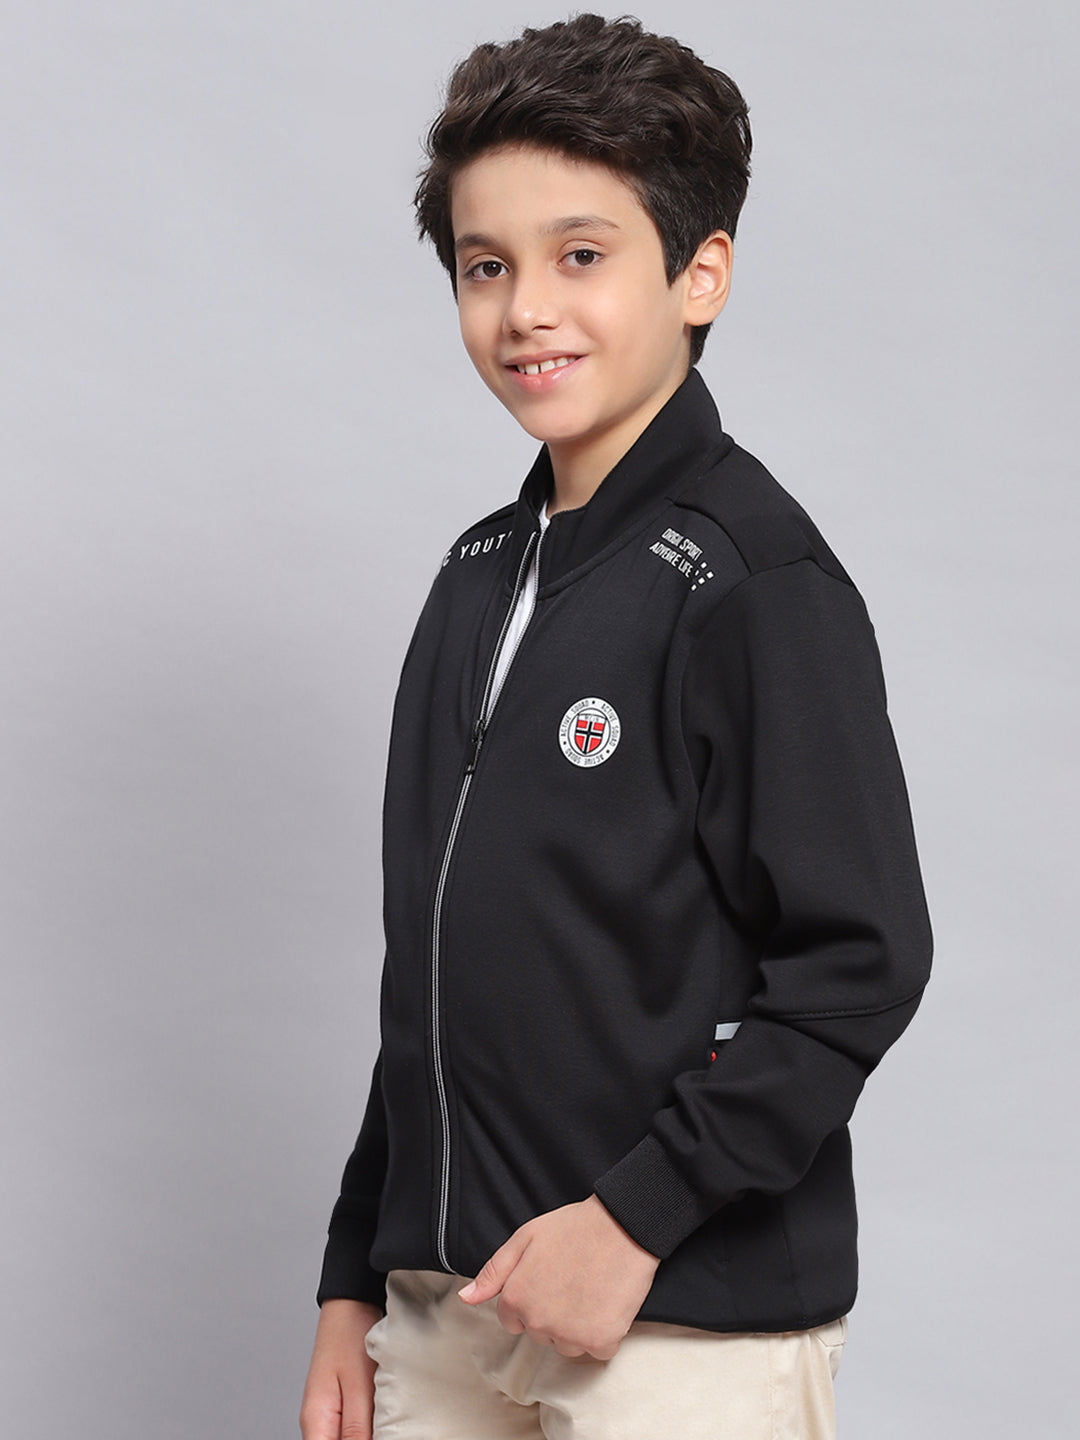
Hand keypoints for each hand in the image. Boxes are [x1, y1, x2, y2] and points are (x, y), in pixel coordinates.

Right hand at [299, 1298, 382, 1439]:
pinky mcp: (340, 1405)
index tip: (381, 1437)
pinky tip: (385, 1421)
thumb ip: (357, 1431)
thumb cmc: (351, 1334)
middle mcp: (317, 1423)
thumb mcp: (359, 1386)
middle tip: (390, 1428)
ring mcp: (328, 1414)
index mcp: (316, 1422)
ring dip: (368, 1436)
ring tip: (390, 1424)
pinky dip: (369, 1429)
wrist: (352, 1302)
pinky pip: (351, 1430)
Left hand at [458, 1194, 659, 1359]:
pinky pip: (597, 1350)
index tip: (549, 1281)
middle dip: (553, 1313)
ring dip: (578, 1327)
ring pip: (568, 1345)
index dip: (531, 1299)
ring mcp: (569, 1335)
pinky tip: (608, 1303)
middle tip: (573, 1279)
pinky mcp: (600, 1341)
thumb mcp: (525, 1238)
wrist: (623, 1225)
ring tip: (591, 1289)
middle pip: (541, 1334)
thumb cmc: (574, 1227)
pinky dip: (604, 1332)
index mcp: (516, 1298)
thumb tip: (466, 1299)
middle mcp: (538, 1323)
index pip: (512, 1320)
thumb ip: (493, 1272)